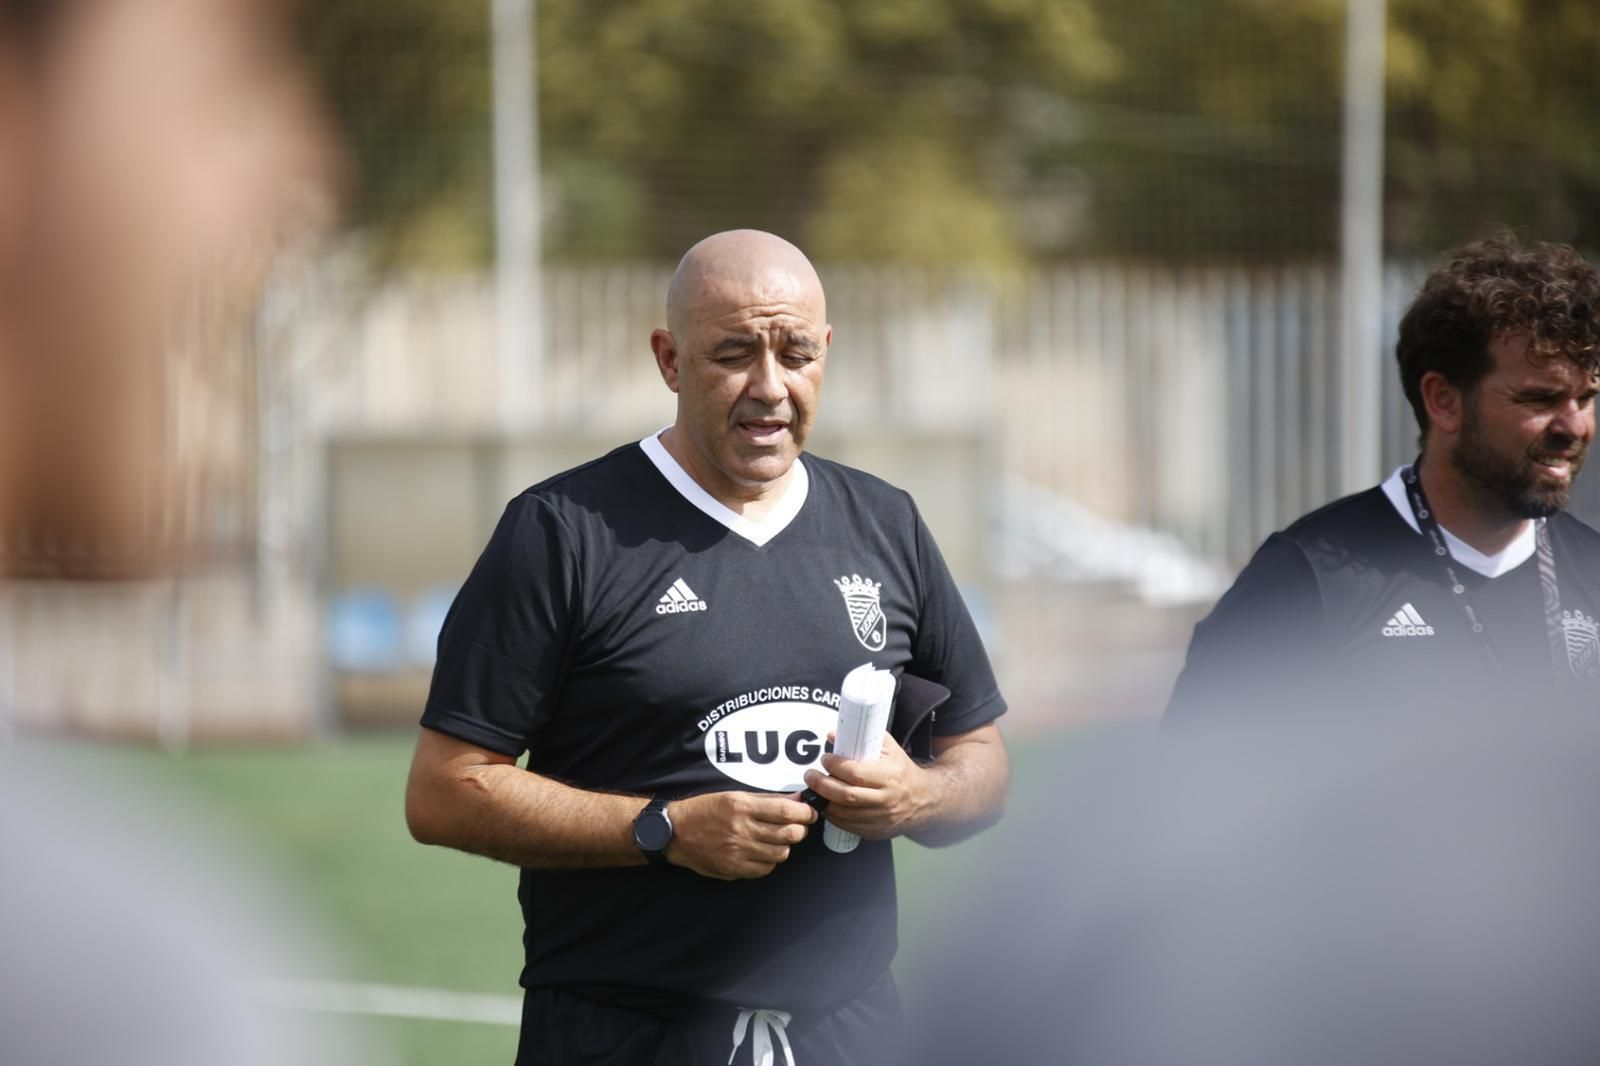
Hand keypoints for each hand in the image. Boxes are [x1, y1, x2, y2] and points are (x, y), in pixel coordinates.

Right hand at [665, 791, 817, 879]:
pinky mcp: (734, 869)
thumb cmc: (706, 810)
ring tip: (777, 839)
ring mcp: (738, 852)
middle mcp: (741, 829)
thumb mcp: (734, 796)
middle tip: (798, 826)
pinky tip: (762, 852)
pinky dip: (770, 860)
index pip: (786, 812)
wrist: (676, 832)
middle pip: (789, 834)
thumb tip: (797, 801)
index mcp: (742, 806)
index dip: (806, 813)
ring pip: (781, 853)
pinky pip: (766, 869)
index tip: (811, 812)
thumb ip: (767, 800)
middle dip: (800, 829)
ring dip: (785, 845)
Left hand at [803, 733, 930, 840]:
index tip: (826, 759)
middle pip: (846, 795)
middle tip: (811, 775)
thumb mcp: (890, 749)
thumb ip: (864, 738)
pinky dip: (832, 816)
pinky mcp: (876, 832)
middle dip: (822, 784)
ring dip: (824, 802)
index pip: (856, 773)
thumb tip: (833, 735)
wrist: (924, 800)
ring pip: (844, 813)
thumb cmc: (902, 772)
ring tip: (814, 790)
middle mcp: (886, 799)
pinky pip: (848, 827)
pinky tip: (826, 805)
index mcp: (890, 776)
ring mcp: (881, 818)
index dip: (836, 766)